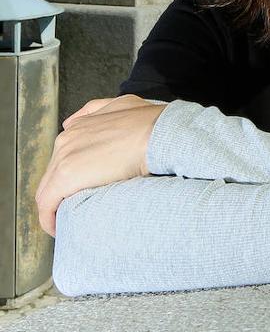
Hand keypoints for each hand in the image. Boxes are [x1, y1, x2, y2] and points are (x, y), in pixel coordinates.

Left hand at [35, 95, 165, 236]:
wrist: (160, 134)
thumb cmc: (153, 123)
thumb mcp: (125, 104)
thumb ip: (100, 109)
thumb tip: (79, 119)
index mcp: (80, 125)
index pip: (65, 155)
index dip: (72, 173)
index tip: (82, 187)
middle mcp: (67, 138)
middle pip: (54, 172)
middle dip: (62, 191)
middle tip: (75, 207)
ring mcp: (64, 156)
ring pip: (48, 188)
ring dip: (55, 205)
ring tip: (66, 222)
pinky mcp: (66, 176)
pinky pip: (47, 203)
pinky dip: (48, 218)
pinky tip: (57, 228)